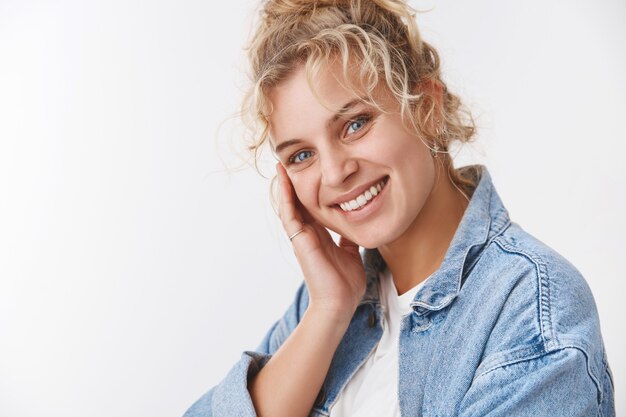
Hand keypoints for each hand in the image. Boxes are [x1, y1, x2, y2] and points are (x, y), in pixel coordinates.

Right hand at [275, 163, 366, 318]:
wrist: (339, 302)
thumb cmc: (345, 283)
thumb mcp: (352, 252)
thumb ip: (349, 237)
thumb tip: (356, 224)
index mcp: (319, 235)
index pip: (311, 207)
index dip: (308, 189)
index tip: (309, 171)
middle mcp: (308, 234)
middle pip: (297, 202)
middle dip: (293, 183)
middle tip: (289, 162)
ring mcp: (301, 237)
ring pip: (289, 206)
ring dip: (284, 186)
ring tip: (280, 166)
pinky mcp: (299, 240)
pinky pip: (289, 214)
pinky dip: (285, 197)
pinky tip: (282, 182)